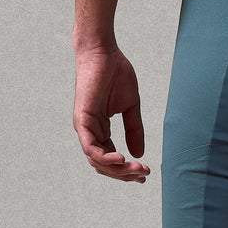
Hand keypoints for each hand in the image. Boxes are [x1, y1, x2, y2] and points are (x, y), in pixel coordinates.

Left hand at [73, 43, 149, 181]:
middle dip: (124, 173)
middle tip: (144, 174)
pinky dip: (104, 157)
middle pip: (104, 164)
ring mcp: (84, 127)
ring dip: (117, 169)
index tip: (145, 173)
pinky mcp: (82, 120)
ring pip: (97, 160)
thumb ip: (134, 130)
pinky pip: (90, 147)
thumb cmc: (116, 74)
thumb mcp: (131, 107)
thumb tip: (139, 154)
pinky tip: (121, 159)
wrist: (104, 53)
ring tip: (136, 169)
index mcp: (100, 129)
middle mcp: (90, 131)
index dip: (127, 169)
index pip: (111, 158)